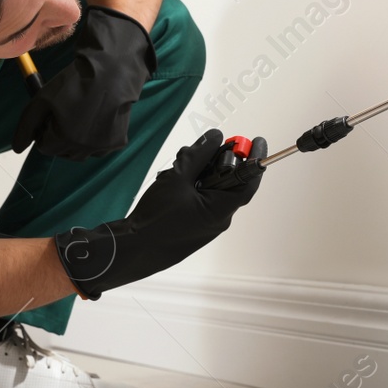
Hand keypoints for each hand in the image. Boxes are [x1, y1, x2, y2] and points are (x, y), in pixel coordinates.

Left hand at [11, 6, 155, 160]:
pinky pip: (99, 149)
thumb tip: (17, 149)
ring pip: (80, 153)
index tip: (51, 114)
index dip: (44, 130)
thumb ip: (26, 126)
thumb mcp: (41, 100)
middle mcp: (83, 148)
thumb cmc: (74, 83)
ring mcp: (102, 147)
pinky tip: (97, 119)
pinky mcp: (117, 142)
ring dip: (76, 140)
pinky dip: (95, 139)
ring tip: (81, 116)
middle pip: (62, 152)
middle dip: (59, 137)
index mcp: (63, 139)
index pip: (44, 147)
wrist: (111, 71)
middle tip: (66, 113)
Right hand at [53, 129, 267, 298]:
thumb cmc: (155, 219)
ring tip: (176, 167)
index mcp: (221, 210)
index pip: (248, 181)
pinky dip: (189, 184)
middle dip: (215, 161)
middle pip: (226, 181)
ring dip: (197, 172)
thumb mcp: (177, 178)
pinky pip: (197, 198)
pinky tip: (169, 181)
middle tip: (202, 148)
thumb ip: (198, 155)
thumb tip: (216, 137)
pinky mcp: (190, 225)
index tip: (256, 140)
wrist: (131, 250)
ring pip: (209, 188)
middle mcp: (217, 218)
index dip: (254, 159)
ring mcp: (203, 223)